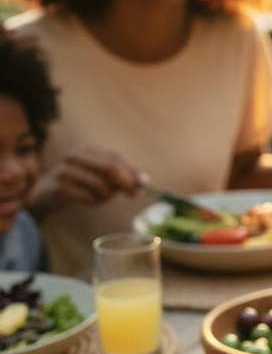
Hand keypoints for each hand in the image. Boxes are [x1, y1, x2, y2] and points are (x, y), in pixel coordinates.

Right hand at [28, 145, 142, 218]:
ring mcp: (65, 172)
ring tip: (102, 198)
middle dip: (126, 184)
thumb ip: (121, 174)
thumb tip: (144, 180)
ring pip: (102, 186)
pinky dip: (95, 203)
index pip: (115, 158)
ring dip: (108, 197)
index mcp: (87, 150)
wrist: (45, 194)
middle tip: (132, 194)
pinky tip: (90, 201)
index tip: (142, 184)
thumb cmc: (79, 183)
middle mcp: (75, 156)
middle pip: (110, 169)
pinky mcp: (60, 188)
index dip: (131, 172)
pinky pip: (89, 198)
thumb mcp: (99, 174)